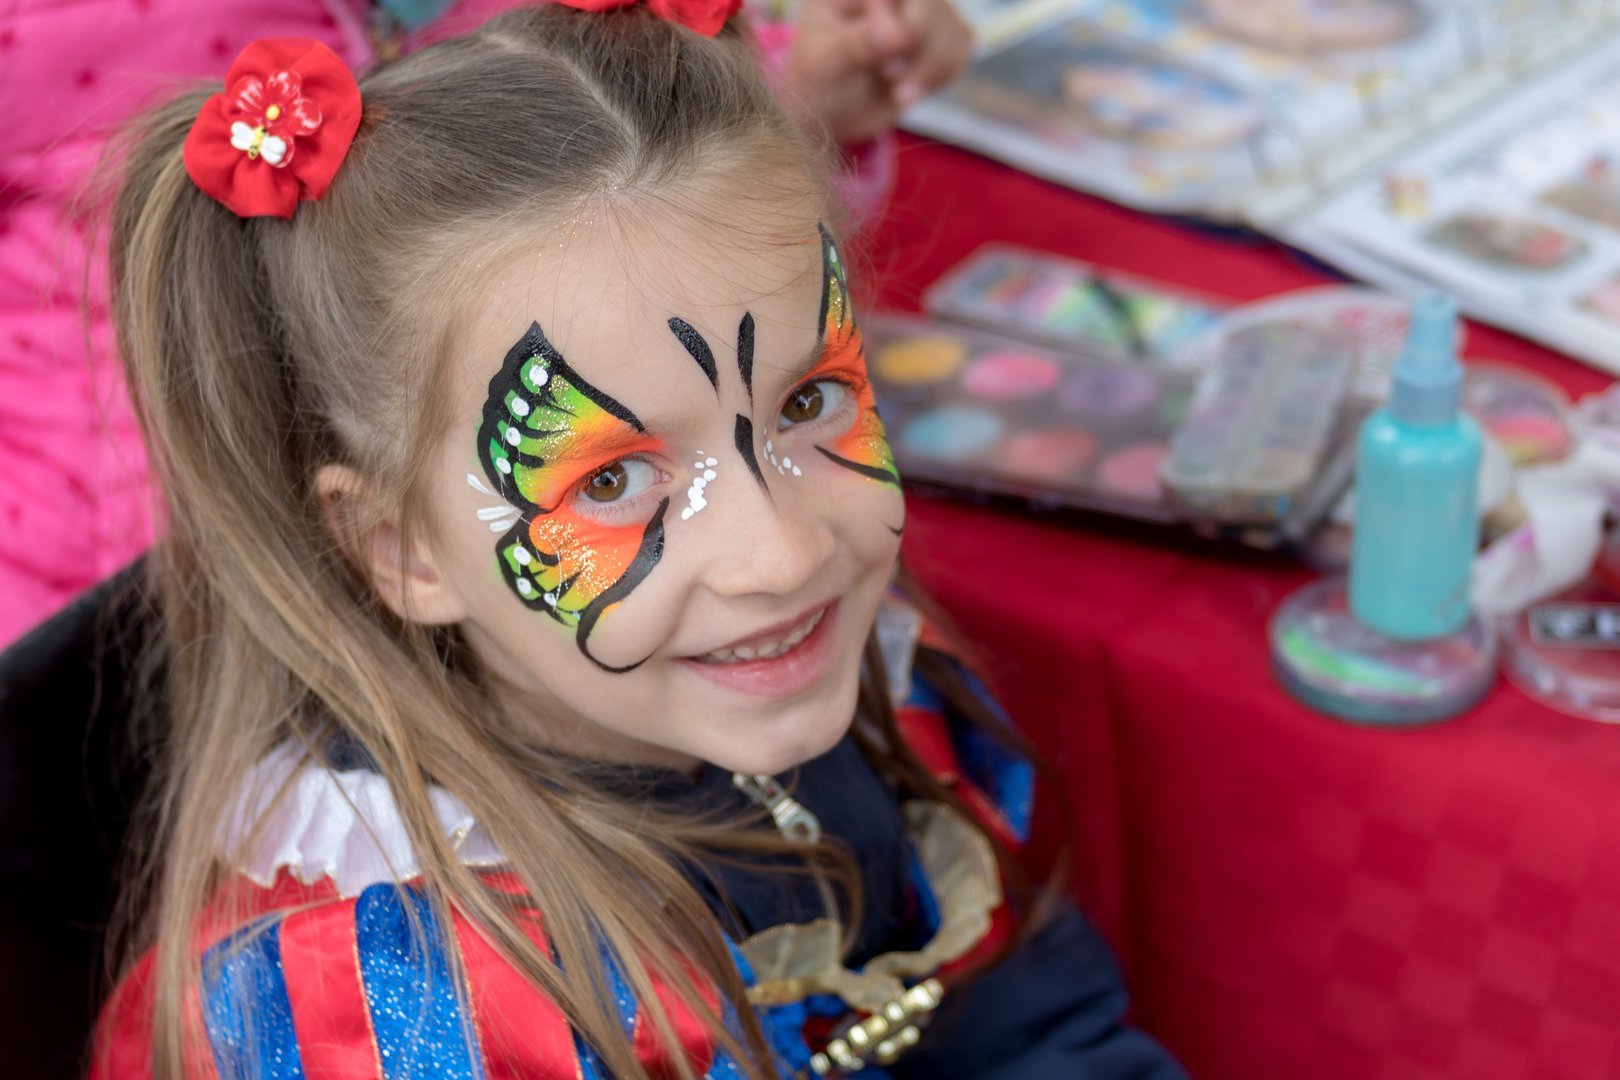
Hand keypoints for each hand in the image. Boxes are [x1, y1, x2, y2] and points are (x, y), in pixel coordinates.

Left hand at [780, 0, 973, 145]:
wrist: (834, 111)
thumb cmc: (818, 81)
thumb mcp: (823, 64)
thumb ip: (855, 44)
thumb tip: (894, 33)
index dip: (894, 9)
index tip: (889, 45)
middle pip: (930, 2)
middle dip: (917, 42)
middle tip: (888, 75)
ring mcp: (922, 8)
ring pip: (953, 24)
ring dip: (931, 67)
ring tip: (896, 90)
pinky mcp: (943, 34)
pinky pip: (962, 46)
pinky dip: (942, 75)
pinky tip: (911, 88)